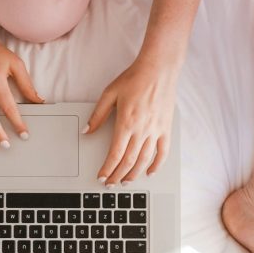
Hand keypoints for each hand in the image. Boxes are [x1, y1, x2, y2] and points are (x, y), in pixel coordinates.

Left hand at [84, 56, 178, 185]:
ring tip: (126, 182)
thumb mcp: (109, 94)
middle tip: (110, 184)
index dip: (108, 168)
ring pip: (144, 159)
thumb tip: (87, 131)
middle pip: (128, 161)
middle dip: (118, 175)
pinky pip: (162, 151)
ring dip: (134, 174)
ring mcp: (155, 130)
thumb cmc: (134, 78)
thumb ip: (98, 115)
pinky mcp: (166, 128)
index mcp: (126, 123)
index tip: (102, 177)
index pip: (115, 154)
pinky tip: (150, 172)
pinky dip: (157, 164)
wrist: (159, 68)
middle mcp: (142, 130)